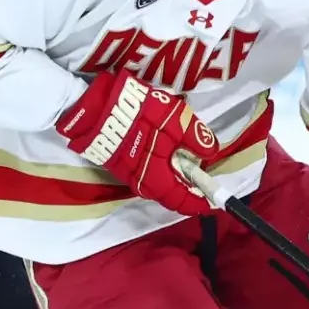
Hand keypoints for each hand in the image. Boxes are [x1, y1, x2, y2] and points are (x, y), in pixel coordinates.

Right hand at [57, 69, 221, 215]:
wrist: (96, 105)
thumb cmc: (140, 114)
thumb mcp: (176, 119)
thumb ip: (196, 137)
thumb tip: (211, 154)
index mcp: (156, 178)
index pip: (180, 200)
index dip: (198, 202)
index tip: (211, 201)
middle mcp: (141, 182)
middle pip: (168, 195)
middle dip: (185, 190)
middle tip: (198, 178)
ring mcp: (127, 174)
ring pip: (156, 185)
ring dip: (171, 179)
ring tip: (183, 165)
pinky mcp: (119, 164)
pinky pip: (144, 175)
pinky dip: (158, 170)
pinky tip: (164, 155)